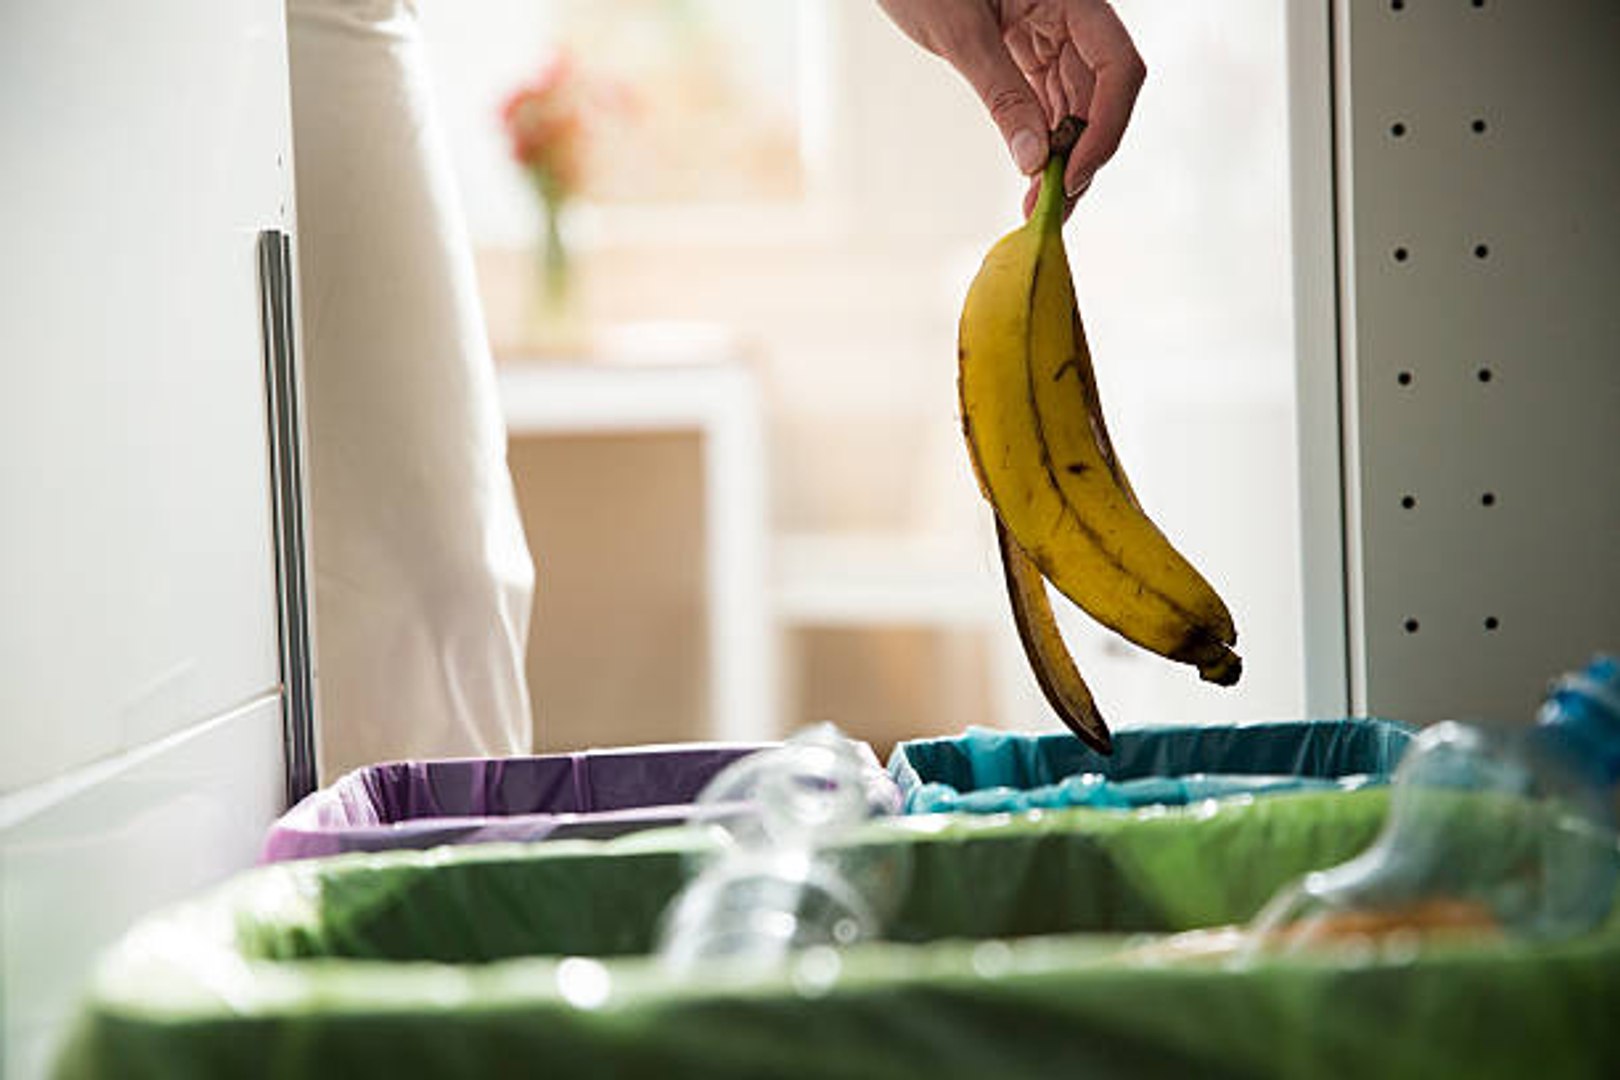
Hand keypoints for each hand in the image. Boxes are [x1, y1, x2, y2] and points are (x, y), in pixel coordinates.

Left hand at [876, 0, 1144, 216]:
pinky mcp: (1027, 48)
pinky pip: (1049, 99)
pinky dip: (1043, 137)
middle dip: (1083, 155)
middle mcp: (1071, 15)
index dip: (1107, 126)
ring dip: (1064, 155)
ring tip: (1040, 203)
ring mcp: (1051, 32)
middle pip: (1101, 95)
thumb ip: (1002, 94)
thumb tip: (1034, 159)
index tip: (1071, 175)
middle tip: (1053, 208)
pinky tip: (1033, 171)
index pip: (1117, 67)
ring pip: (1076, 104)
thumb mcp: (960, 34)